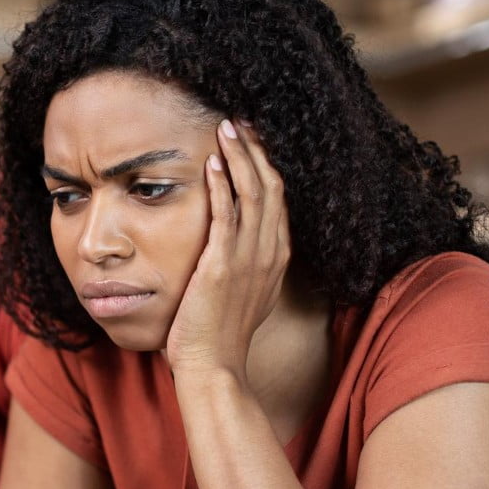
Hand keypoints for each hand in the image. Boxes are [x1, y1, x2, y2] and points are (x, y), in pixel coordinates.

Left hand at [163, 119, 290, 379]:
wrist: (213, 366)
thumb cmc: (218, 334)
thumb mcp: (241, 293)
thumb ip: (243, 265)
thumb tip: (230, 248)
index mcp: (275, 258)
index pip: (277, 199)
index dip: (266, 165)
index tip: (252, 140)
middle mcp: (269, 253)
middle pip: (270, 187)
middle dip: (256, 150)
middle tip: (240, 122)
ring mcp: (248, 259)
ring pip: (253, 193)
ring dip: (239, 157)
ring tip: (226, 128)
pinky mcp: (222, 265)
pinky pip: (226, 215)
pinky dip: (221, 185)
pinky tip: (211, 163)